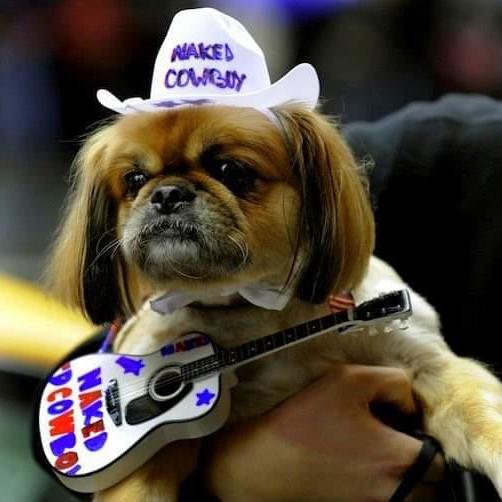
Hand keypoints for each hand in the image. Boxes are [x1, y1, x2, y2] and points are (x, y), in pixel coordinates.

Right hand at [204, 365, 443, 501]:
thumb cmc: (305, 420)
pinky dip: (382, 483)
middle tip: (390, 432)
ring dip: (403, 472)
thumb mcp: (348, 380)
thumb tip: (407, 398)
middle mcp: (394, 490)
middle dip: (418, 454)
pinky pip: (385, 497)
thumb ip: (391, 381)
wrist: (266, 462)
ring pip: (411, 492)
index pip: (439, 453)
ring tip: (374, 449)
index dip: (421, 429)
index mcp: (398, 458)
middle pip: (430, 478)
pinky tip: (356, 462)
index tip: (397, 414)